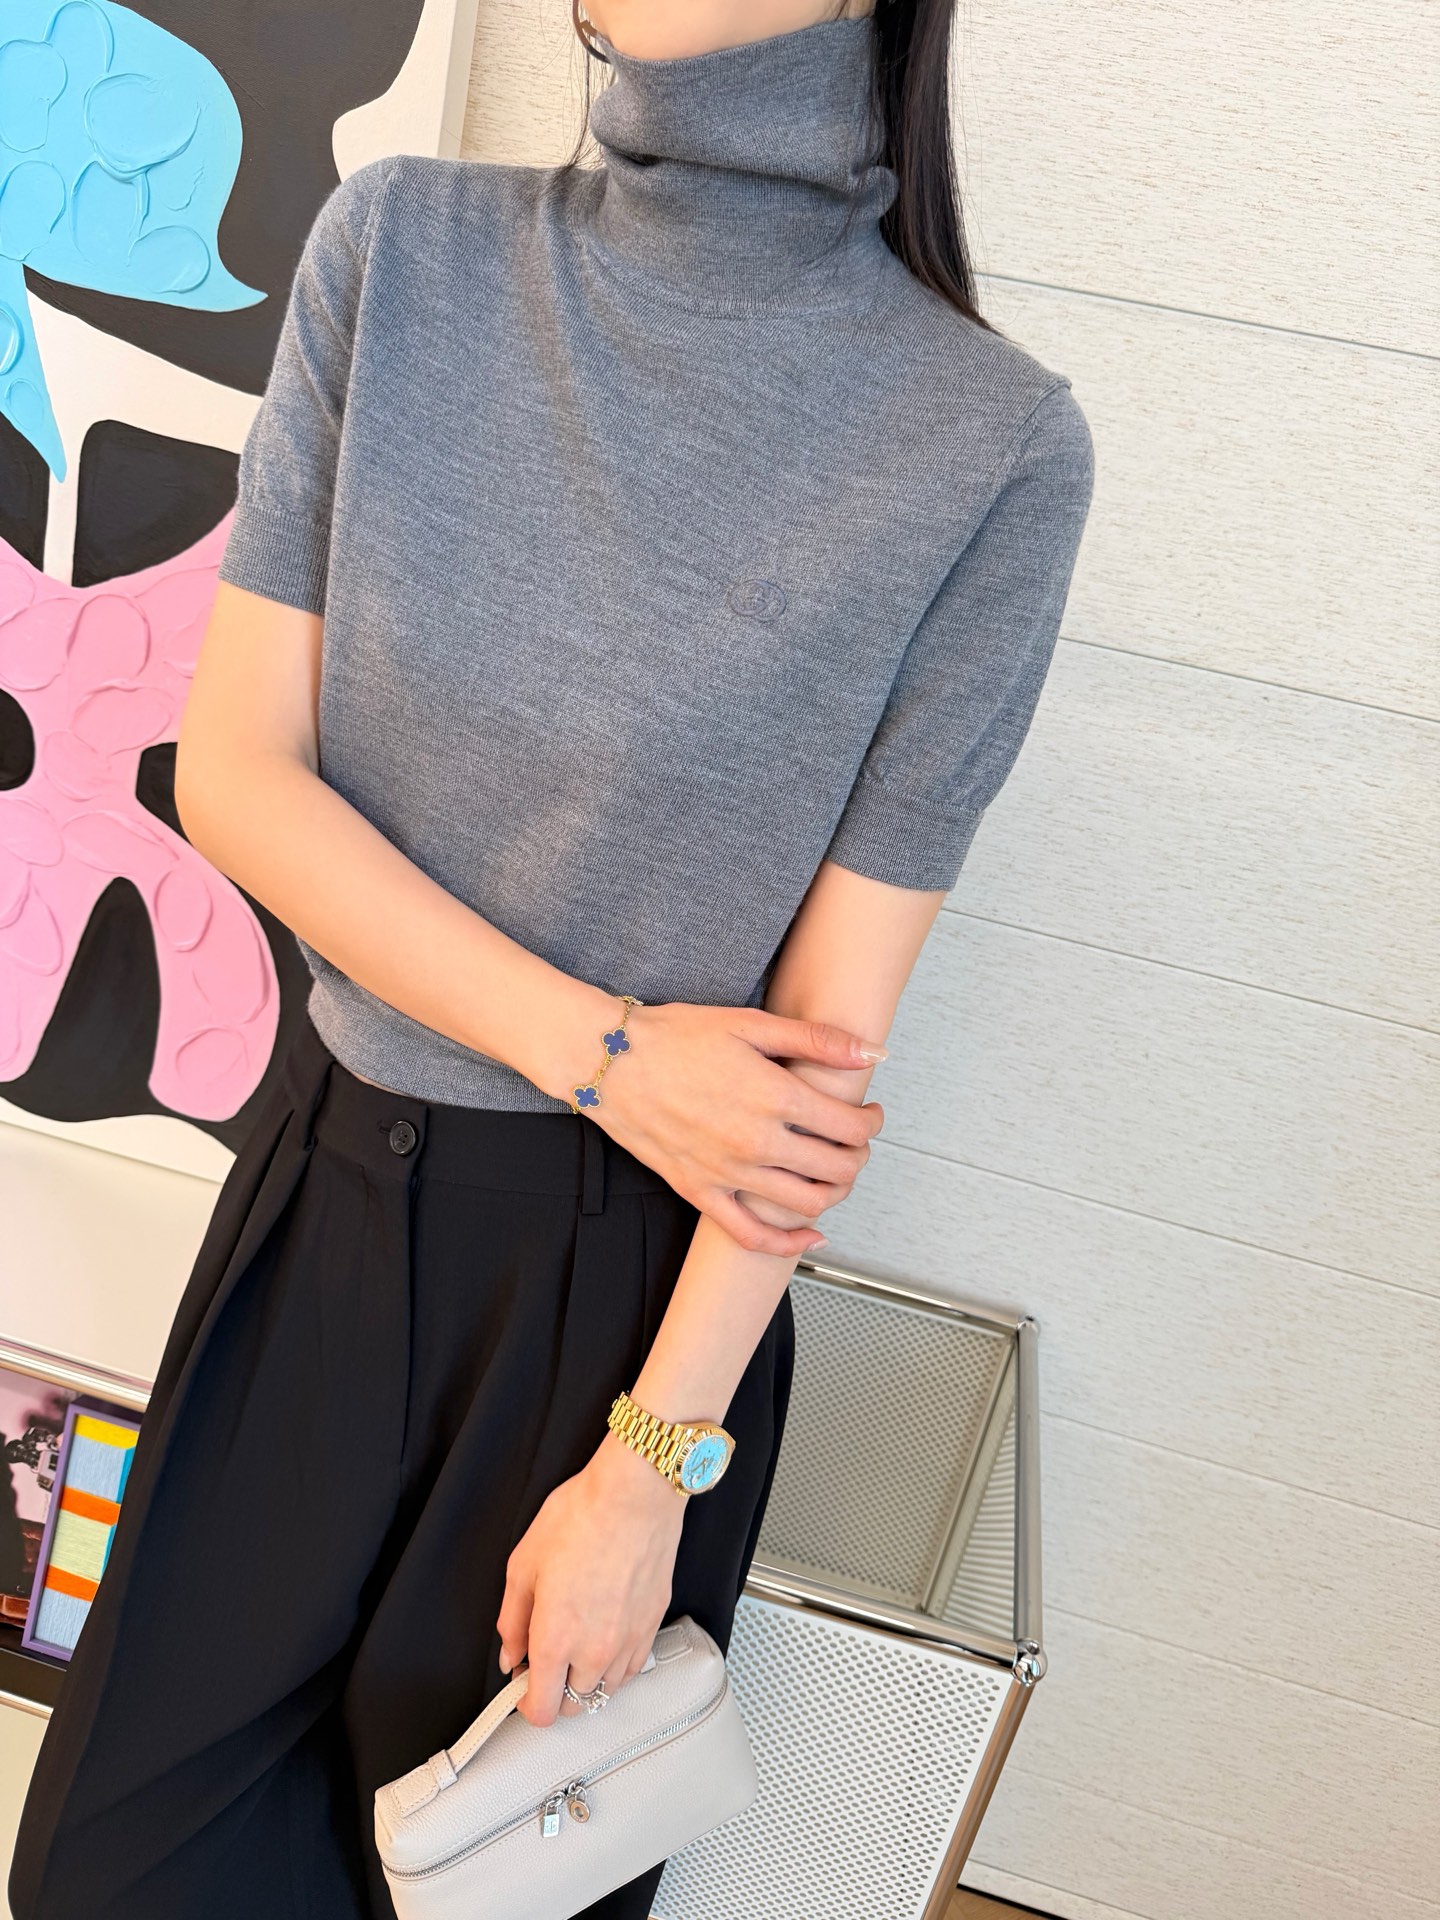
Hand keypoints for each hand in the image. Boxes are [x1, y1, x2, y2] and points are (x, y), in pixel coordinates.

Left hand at [497, 1432, 686, 1726]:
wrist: (634, 1495)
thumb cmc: (582, 1517)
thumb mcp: (524, 1563)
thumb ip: (512, 1620)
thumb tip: (510, 1652)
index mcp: (555, 1639)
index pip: (541, 1710)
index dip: (526, 1704)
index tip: (521, 1688)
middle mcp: (594, 1650)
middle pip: (573, 1706)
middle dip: (555, 1691)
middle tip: (545, 1660)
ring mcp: (627, 1641)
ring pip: (604, 1690)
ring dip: (586, 1679)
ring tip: (576, 1646)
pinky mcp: (652, 1626)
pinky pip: (632, 1669)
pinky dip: (615, 1666)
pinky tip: (605, 1640)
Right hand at [593, 1002, 885, 1255]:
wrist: (609, 1062)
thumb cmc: (673, 1038)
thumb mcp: (750, 1024)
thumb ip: (816, 1040)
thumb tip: (871, 1053)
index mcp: (775, 1097)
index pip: (851, 1127)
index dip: (871, 1122)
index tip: (868, 1113)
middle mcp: (757, 1142)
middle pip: (838, 1169)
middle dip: (858, 1156)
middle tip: (855, 1140)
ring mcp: (729, 1174)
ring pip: (807, 1204)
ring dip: (834, 1192)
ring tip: (832, 1172)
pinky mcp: (701, 1192)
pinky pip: (753, 1236)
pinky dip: (789, 1244)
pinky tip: (809, 1235)